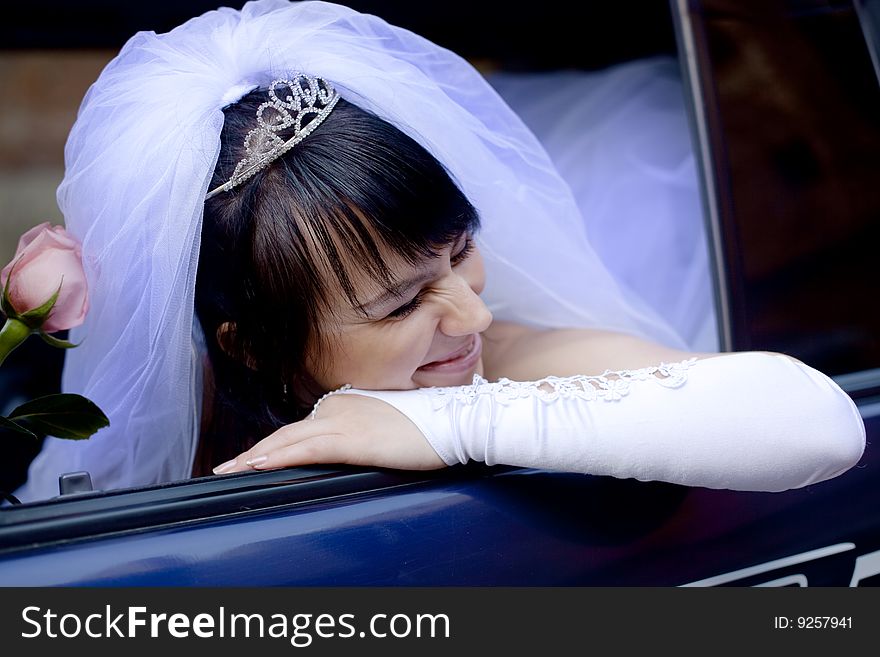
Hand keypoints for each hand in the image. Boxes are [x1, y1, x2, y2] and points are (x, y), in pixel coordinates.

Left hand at [213, 392, 445, 474]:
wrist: (452, 422)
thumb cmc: (425, 428)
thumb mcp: (384, 429)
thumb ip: (359, 435)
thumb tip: (345, 451)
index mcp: (344, 403)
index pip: (300, 427)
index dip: (274, 444)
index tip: (252, 459)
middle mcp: (337, 407)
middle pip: (287, 432)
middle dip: (255, 452)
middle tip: (228, 466)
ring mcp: (343, 421)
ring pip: (289, 439)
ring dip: (257, 456)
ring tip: (231, 470)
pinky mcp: (351, 438)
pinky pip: (306, 448)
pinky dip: (280, 456)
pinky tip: (260, 464)